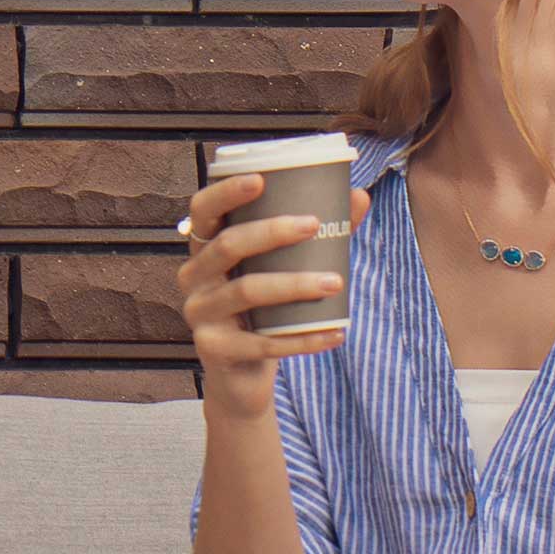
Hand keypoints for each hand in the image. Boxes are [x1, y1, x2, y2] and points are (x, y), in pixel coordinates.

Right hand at [180, 173, 367, 418]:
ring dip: (295, 285)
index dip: (226, 193)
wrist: (243, 375)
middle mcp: (194, 277)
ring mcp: (200, 314)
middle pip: (228, 246)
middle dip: (272, 232)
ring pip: (247, 291)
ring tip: (336, 282)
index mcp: (206, 250)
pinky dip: (303, 338)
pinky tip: (336, 333)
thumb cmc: (266, 311)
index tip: (261, 178)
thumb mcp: (283, 270)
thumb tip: (360, 195)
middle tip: (315, 224)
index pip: (203, 211)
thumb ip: (318, 236)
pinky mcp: (215, 350)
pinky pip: (262, 343)